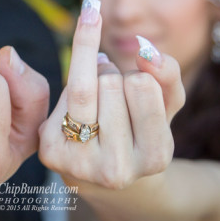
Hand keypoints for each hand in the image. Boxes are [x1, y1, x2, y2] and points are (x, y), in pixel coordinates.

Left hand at [38, 0, 184, 189]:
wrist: (104, 171)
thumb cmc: (139, 127)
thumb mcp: (164, 102)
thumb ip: (167, 73)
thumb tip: (146, 50)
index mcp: (155, 157)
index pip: (141, 83)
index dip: (136, 73)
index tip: (137, 81)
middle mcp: (117, 168)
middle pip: (109, 83)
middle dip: (112, 74)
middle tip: (115, 95)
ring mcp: (81, 163)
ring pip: (83, 88)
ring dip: (91, 78)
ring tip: (99, 99)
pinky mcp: (52, 153)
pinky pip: (61, 98)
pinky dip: (70, 90)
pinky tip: (78, 110)